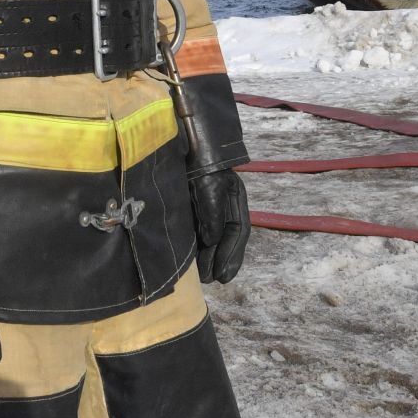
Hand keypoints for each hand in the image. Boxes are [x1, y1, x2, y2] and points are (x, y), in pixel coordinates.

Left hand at [190, 168, 249, 283]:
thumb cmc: (198, 160)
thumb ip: (211, 212)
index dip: (232, 255)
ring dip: (208, 256)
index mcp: (234, 197)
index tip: (223, 276)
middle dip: (219, 260)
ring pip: (211, 235)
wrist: (179, 137)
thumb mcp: (208, 185)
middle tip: (211, 280)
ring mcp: (206, 203)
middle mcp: (223, 202)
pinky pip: (196, 228)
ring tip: (202, 276)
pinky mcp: (189, 203)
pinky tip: (190, 258)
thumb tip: (211, 240)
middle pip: (225, 237)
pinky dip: (196, 244)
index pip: (237, 231)